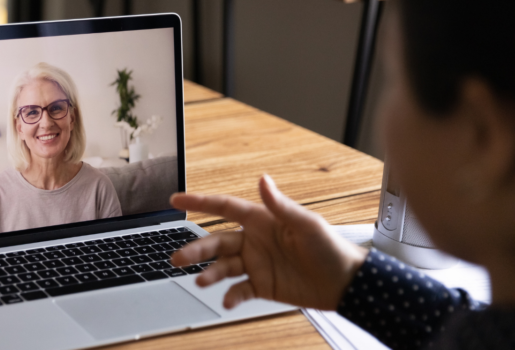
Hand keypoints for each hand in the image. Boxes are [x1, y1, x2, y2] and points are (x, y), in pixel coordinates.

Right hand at [169, 174, 366, 310]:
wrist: (346, 284)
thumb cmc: (330, 248)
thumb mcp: (306, 224)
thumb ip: (280, 205)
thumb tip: (263, 180)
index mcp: (261, 221)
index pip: (224, 208)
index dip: (199, 203)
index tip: (175, 200)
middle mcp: (254, 241)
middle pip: (216, 242)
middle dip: (195, 249)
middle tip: (178, 258)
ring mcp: (256, 264)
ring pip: (223, 267)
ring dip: (210, 274)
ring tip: (201, 281)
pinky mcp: (262, 285)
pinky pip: (239, 290)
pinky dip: (231, 295)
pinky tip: (228, 301)